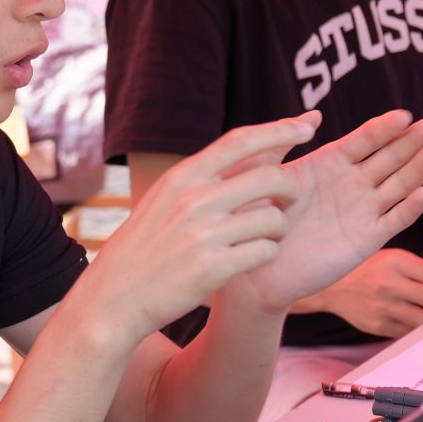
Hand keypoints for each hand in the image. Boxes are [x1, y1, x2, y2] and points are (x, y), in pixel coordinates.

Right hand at [80, 117, 311, 338]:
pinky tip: (254, 259)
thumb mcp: (166, 200)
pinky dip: (268, 254)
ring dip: (279, 228)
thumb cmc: (147, 247)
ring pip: (273, 218)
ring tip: (266, 237)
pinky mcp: (212, 268)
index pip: (240, 140)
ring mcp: (203, 234)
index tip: (308, 123)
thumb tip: (260, 149)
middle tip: (292, 199)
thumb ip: (207, 177)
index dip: (279, 128)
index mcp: (182, 177)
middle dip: (292, 188)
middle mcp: (193, 200)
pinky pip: (265, 252)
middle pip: (269, 177)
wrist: (114, 298)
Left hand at [241, 109, 422, 312]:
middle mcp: (352, 183)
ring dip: (418, 168)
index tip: (404, 115)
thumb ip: (288, 142)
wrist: (260, 268)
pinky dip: (410, 208)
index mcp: (331, 163)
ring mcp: (363, 210)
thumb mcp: (270, 174)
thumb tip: (315, 114)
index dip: (384, 128)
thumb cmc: (258, 219)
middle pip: (389, 158)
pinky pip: (394, 220)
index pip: (364, 140)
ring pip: (399, 185)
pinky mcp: (368, 239)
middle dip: (412, 141)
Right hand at [313, 249, 422, 337]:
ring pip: (420, 319)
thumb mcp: (394, 258)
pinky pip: (406, 332)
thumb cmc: (370, 268)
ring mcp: (382, 307)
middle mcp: (389, 284)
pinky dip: (422, 332)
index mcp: (396, 262)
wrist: (331, 286)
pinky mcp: (377, 326)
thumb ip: (421, 270)